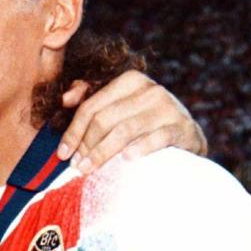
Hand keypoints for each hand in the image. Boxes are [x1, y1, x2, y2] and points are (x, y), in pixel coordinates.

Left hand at [57, 71, 206, 173]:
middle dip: (86, 145)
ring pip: (125, 130)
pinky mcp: (182, 128)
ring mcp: (168, 108)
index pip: (92, 106)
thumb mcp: (120, 107)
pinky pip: (156, 138)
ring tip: (89, 169)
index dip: (74, 131)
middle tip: (77, 166)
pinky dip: (140, 148)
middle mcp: (150, 90)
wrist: (186, 138)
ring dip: (102, 152)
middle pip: (105, 119)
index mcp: (130, 81)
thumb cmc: (145, 124)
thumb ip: (92, 99)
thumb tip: (65, 99)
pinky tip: (127, 160)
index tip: (63, 153)